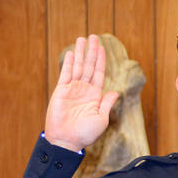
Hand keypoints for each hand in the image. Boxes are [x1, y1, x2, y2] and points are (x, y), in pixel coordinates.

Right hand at [44, 35, 118, 152]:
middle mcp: (84, 90)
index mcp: (95, 95)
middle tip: (93, 36)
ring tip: (82, 39)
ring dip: (81, 53)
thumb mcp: (101, 118)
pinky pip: (66, 74)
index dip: (101, 60)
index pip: (99, 73)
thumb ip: (107, 103)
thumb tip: (116, 92)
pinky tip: (73, 53)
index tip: (102, 47)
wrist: (66, 141)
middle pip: (89, 66)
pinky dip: (69, 63)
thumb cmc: (85, 134)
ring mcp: (72, 89)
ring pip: (78, 66)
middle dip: (91, 51)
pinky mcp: (61, 91)